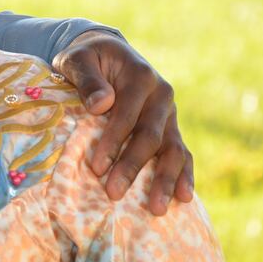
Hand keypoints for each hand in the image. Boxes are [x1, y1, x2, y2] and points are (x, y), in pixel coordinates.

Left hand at [53, 31, 193, 215]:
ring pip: (173, 149)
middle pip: (150, 136)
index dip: (112, 141)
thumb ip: (87, 79)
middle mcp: (161, 95)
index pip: (127, 115)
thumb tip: (101, 104)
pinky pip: (183, 154)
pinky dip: (185, 175)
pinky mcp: (171, 128)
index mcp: (140, 76)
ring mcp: (169, 113)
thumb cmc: (87, 59)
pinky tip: (185, 198)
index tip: (95, 167)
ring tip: (156, 208)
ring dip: (165, 180)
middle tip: (114, 193)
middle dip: (132, 166)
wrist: (106, 53)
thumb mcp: (77, 59)